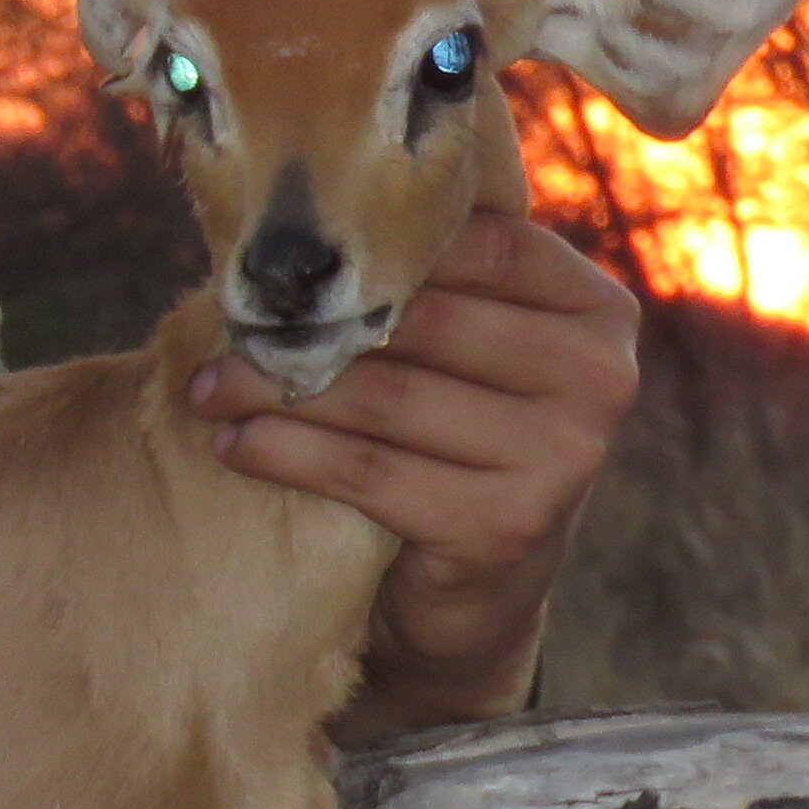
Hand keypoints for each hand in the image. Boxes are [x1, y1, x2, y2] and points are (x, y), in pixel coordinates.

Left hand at [186, 212, 639, 737]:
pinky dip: (284, 451)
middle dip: (313, 320)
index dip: (378, 242)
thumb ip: (435, 282)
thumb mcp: (466, 354)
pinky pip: (366, 469)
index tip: (290, 252)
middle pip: (424, 319)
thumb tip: (302, 210)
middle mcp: (600, 379)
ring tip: (208, 385)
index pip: (481, 244)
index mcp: (598, 312)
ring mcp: (562, 458)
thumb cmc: (455, 444)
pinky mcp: (505, 525)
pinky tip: (233, 443)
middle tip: (228, 321)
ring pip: (384, 395)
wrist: (473, 598)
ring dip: (278, 386)